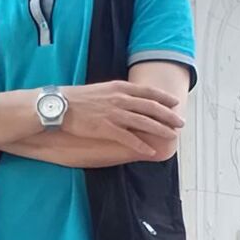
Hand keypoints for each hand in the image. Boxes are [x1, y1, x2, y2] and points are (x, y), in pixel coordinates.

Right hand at [62, 81, 183, 156]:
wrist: (59, 106)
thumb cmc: (77, 99)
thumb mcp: (101, 89)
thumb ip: (117, 93)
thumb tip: (128, 99)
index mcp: (120, 88)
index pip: (148, 92)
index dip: (164, 98)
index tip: (175, 103)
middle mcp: (120, 99)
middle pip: (151, 107)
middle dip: (169, 115)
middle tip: (180, 123)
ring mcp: (114, 114)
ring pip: (145, 122)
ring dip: (160, 130)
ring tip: (172, 137)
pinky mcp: (106, 128)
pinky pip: (129, 138)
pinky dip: (141, 145)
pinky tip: (150, 151)